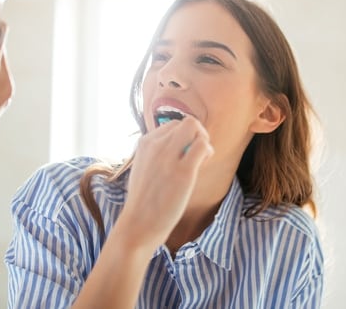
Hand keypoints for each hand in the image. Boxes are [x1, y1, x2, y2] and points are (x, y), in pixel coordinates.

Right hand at [117, 116, 213, 250]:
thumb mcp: (143, 168)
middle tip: (197, 155)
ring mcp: (168, 156)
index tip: (184, 154)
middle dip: (198, 134)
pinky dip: (207, 153)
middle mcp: (155, 144)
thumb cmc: (143, 201)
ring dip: (203, 141)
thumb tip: (178, 147)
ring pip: (194, 127)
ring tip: (200, 161)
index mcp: (145, 143)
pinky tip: (201, 167)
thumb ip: (156, 154)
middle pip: (187, 122)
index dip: (184, 137)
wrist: (138, 224)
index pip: (173, 125)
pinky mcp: (183, 171)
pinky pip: (202, 146)